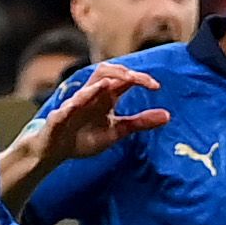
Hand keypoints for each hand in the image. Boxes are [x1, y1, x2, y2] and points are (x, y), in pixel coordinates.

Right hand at [12, 63, 168, 169]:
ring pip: (84, 90)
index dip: (139, 79)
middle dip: (119, 73)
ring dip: (95, 87)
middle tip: (136, 79)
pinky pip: (64, 110)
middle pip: (103, 73)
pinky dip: (72, 106)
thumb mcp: (117, 131)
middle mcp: (90, 95)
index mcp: (106, 96)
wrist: (57, 152)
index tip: (155, 86)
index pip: (123, 79)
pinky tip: (78, 104)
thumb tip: (168, 116)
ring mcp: (73, 106)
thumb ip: (140, 122)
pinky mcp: (58, 119)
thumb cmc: (85, 137)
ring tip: (107, 83)